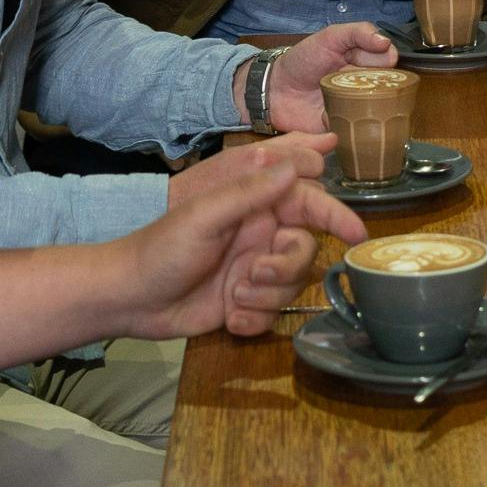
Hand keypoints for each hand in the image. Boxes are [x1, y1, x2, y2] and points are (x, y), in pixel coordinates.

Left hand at [137, 136, 363, 336]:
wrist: (129, 298)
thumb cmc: (161, 249)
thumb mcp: (204, 216)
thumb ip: (250, 192)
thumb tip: (296, 167)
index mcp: (253, 206)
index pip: (307, 203)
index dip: (336, 215)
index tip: (357, 234)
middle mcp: (260, 235)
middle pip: (305, 250)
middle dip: (286, 267)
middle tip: (256, 274)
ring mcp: (254, 271)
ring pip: (292, 285)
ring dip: (266, 297)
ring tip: (233, 298)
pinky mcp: (246, 302)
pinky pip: (273, 315)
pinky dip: (253, 319)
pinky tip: (228, 317)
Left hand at [265, 23, 397, 132]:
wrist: (276, 90)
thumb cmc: (303, 60)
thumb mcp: (330, 37)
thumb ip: (358, 33)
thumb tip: (387, 43)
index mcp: (366, 63)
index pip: (389, 62)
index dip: (382, 62)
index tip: (364, 60)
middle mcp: (367, 86)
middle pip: (389, 87)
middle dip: (377, 85)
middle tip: (353, 80)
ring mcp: (358, 108)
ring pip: (380, 111)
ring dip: (371, 108)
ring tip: (348, 99)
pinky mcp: (348, 128)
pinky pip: (362, 130)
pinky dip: (357, 126)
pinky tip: (346, 117)